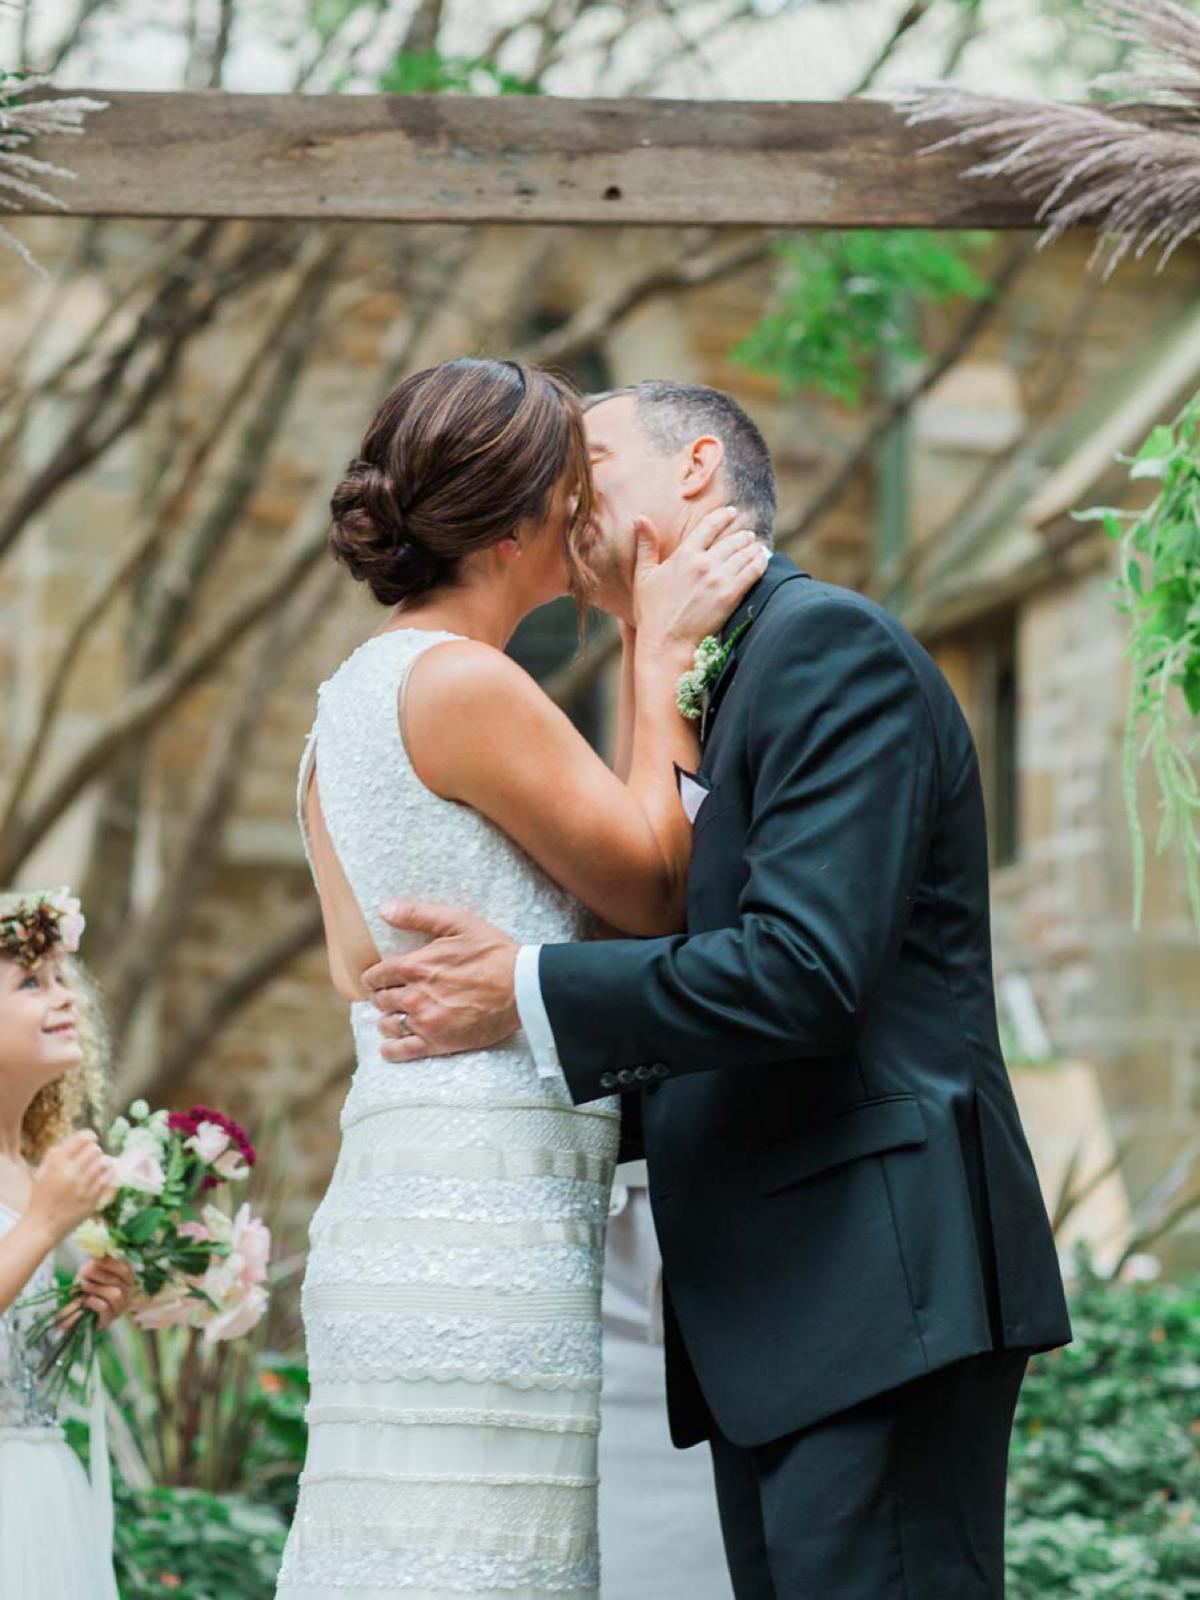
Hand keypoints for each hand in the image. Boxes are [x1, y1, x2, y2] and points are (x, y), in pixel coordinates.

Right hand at [27, 1131, 112, 1247]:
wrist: (43, 1226)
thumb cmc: (41, 1198)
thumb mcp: (42, 1173)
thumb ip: (55, 1155)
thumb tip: (74, 1140)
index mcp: (58, 1164)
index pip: (82, 1139)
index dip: (89, 1136)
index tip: (91, 1139)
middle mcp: (72, 1173)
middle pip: (95, 1150)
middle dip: (95, 1151)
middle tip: (92, 1157)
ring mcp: (84, 1187)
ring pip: (104, 1163)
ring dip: (103, 1162)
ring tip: (99, 1166)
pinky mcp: (93, 1200)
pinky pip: (108, 1179)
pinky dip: (109, 1174)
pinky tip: (105, 1174)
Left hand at [60, 1256, 135, 1332]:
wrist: (70, 1310)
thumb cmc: (84, 1288)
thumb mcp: (91, 1271)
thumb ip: (100, 1262)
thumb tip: (103, 1252)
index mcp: (125, 1280)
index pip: (127, 1269)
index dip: (113, 1264)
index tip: (97, 1261)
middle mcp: (127, 1294)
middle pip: (119, 1280)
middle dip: (100, 1276)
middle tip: (85, 1274)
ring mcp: (119, 1308)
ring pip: (115, 1294)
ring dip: (97, 1288)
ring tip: (84, 1287)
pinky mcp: (108, 1320)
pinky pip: (105, 1307)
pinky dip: (94, 1301)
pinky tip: (87, 1300)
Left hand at [364, 903, 519, 1061]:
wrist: (523, 988)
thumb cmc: (493, 953)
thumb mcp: (459, 922)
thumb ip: (418, 914)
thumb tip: (384, 910)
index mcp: (415, 967)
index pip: (376, 975)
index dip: (375, 976)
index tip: (381, 977)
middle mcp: (414, 996)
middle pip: (380, 1000)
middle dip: (383, 996)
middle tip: (393, 995)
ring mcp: (425, 1022)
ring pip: (387, 1025)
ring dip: (388, 1019)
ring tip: (397, 1016)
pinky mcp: (439, 1043)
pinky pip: (401, 1051)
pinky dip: (391, 1049)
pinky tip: (392, 1044)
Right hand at [632, 505, 767, 658]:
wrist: (666, 643)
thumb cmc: (651, 612)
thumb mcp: (643, 575)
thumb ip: (645, 545)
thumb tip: (639, 517)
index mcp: (684, 555)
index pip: (709, 525)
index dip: (723, 516)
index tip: (731, 513)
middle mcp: (703, 563)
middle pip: (731, 540)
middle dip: (742, 535)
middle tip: (748, 535)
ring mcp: (719, 579)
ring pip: (744, 554)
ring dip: (753, 548)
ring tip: (757, 547)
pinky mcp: (731, 596)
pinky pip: (753, 572)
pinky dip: (760, 563)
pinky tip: (763, 560)